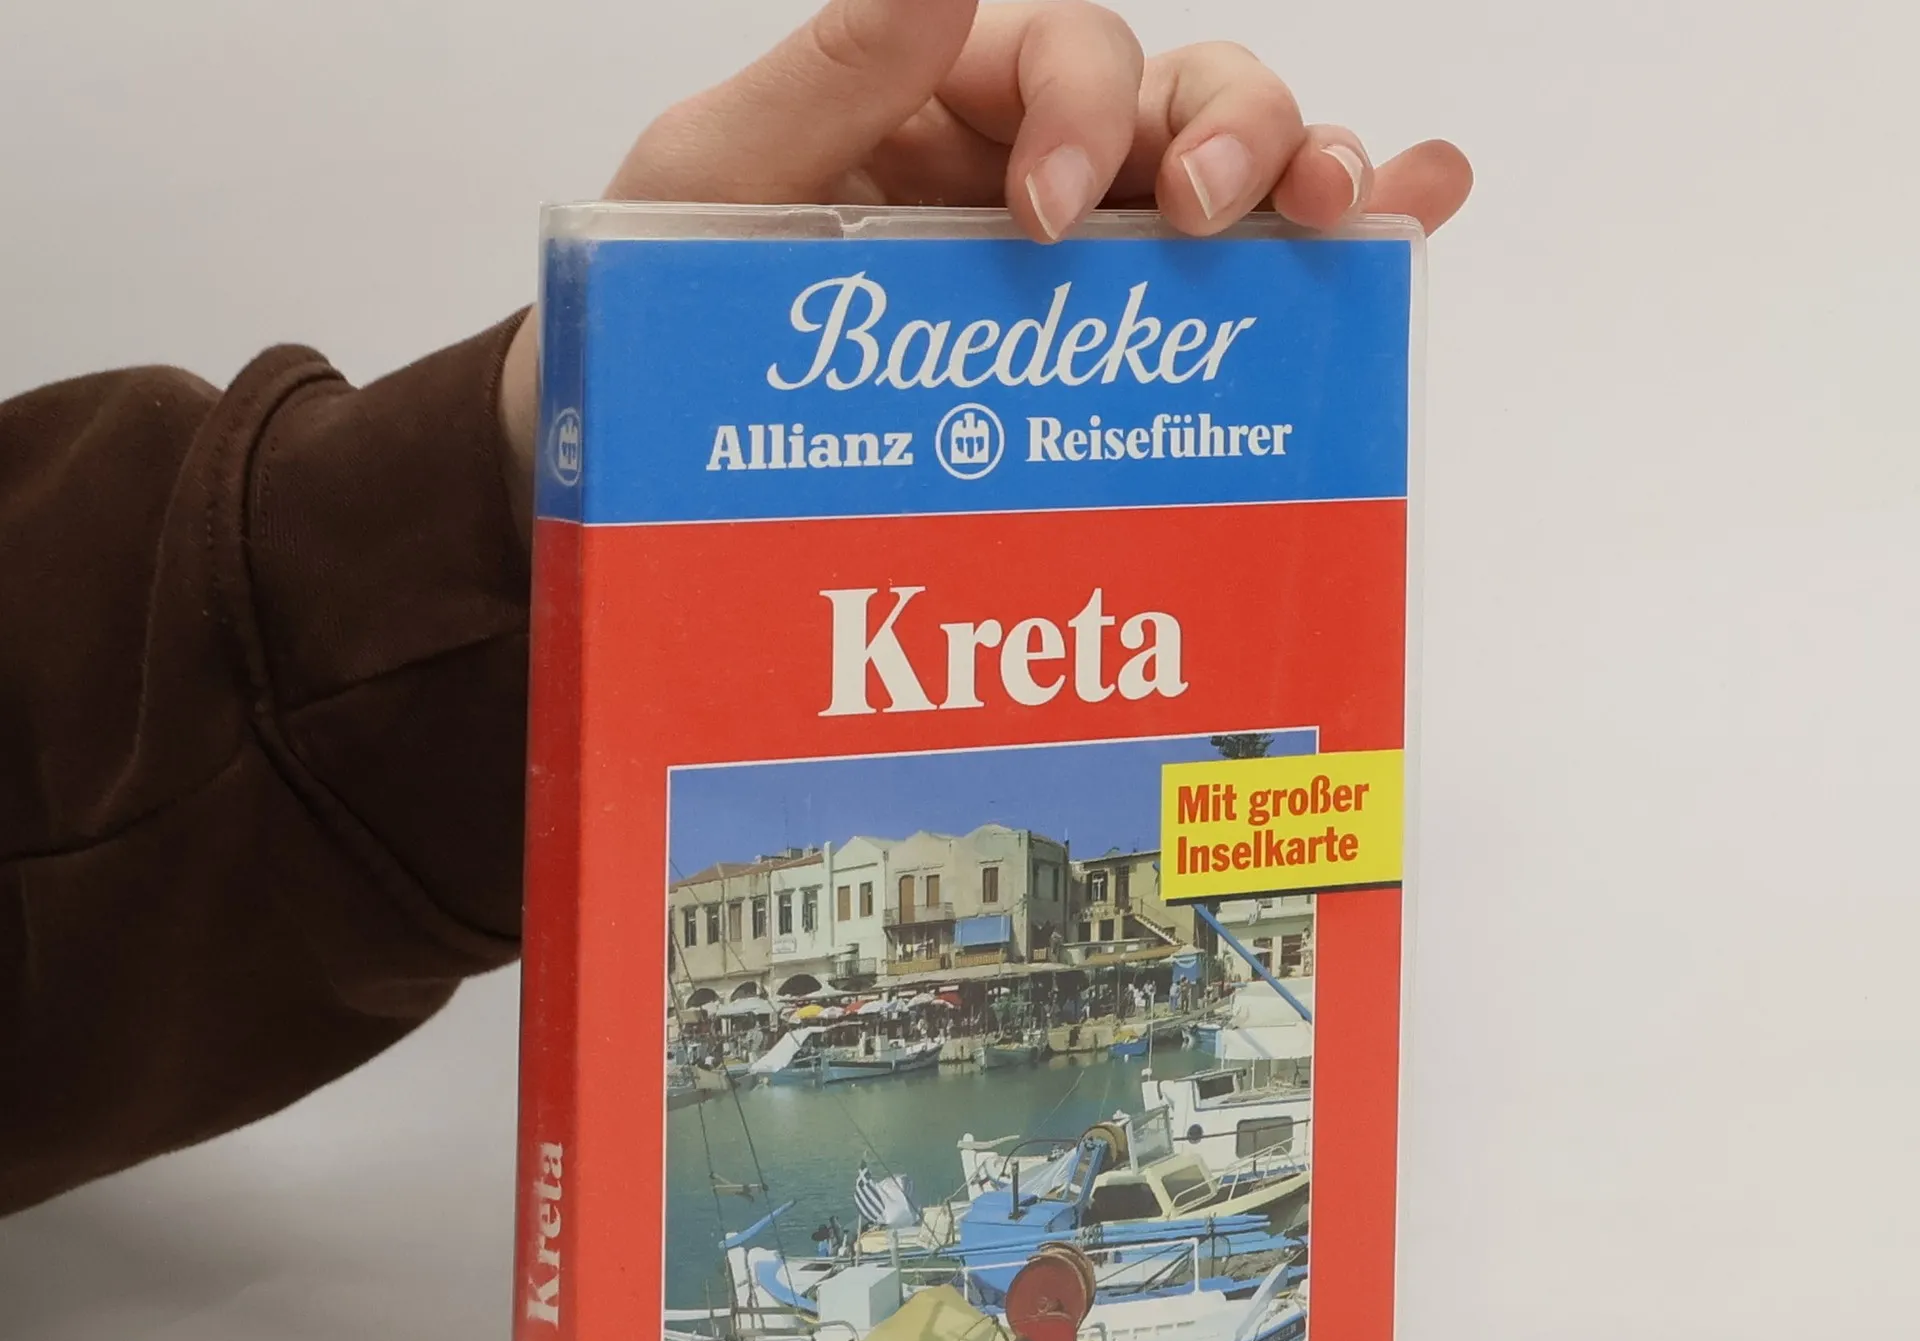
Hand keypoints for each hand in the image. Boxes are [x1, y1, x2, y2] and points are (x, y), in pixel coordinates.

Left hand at [498, 0, 1471, 509]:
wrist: (657, 432)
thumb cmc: (672, 292)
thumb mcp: (717, 174)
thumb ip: (828, 76)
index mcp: (951, 90)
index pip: (1064, 47)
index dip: (1080, 109)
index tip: (1044, 216)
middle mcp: (1040, 151)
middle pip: (1182, 93)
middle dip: (1229, 131)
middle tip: (1220, 212)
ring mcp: (1091, 242)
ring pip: (1234, 170)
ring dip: (1304, 176)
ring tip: (1347, 212)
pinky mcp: (1113, 335)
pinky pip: (1242, 270)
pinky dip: (1342, 233)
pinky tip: (1414, 216)